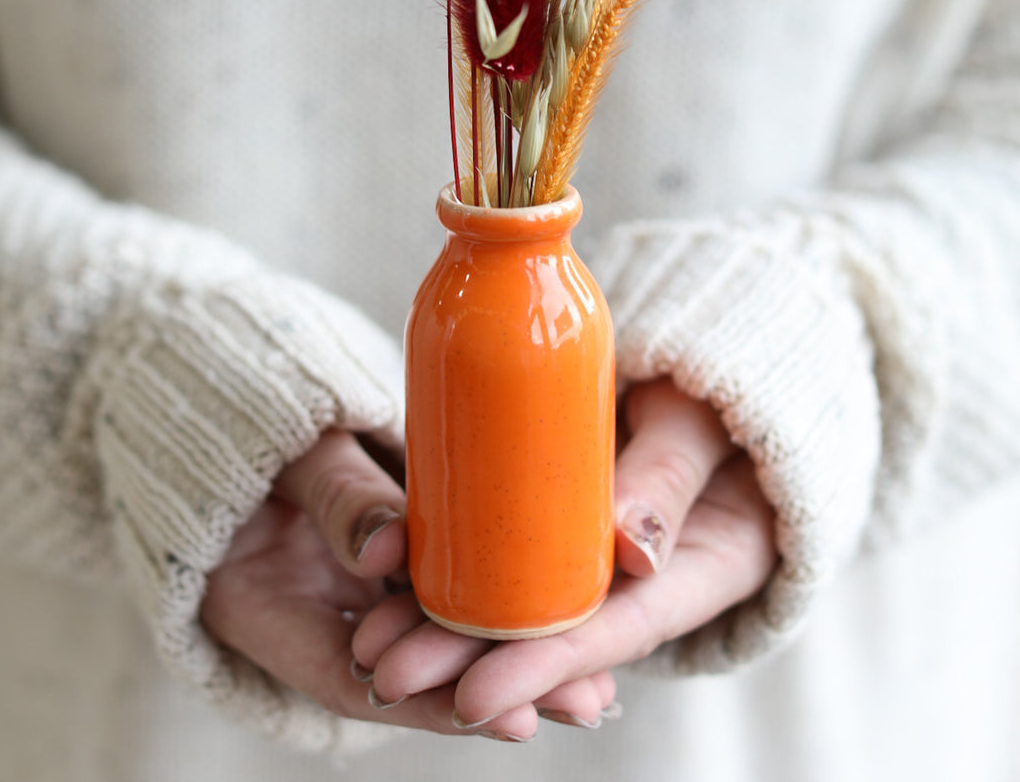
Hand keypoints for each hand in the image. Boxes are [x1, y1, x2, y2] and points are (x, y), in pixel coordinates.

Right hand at [200, 428, 611, 738]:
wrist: (239, 400)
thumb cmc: (246, 423)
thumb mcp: (286, 457)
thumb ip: (333, 496)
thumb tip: (388, 546)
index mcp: (261, 607)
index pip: (352, 681)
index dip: (434, 706)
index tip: (512, 719)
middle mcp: (316, 607)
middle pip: (409, 664)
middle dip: (497, 684)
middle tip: (586, 699)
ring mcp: (353, 578)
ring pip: (434, 622)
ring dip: (508, 646)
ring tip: (595, 668)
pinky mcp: (387, 544)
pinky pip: (440, 572)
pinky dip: (491, 589)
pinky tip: (556, 597)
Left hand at [351, 379, 776, 733]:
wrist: (712, 389)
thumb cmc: (718, 400)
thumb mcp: (701, 426)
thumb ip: (671, 475)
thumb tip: (633, 549)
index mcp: (698, 573)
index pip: (611, 634)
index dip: (542, 668)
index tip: (472, 699)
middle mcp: (642, 579)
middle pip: (552, 631)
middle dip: (467, 658)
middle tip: (387, 670)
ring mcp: (598, 550)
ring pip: (522, 599)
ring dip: (448, 625)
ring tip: (370, 639)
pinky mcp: (563, 517)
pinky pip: (511, 550)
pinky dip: (460, 568)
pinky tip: (396, 575)